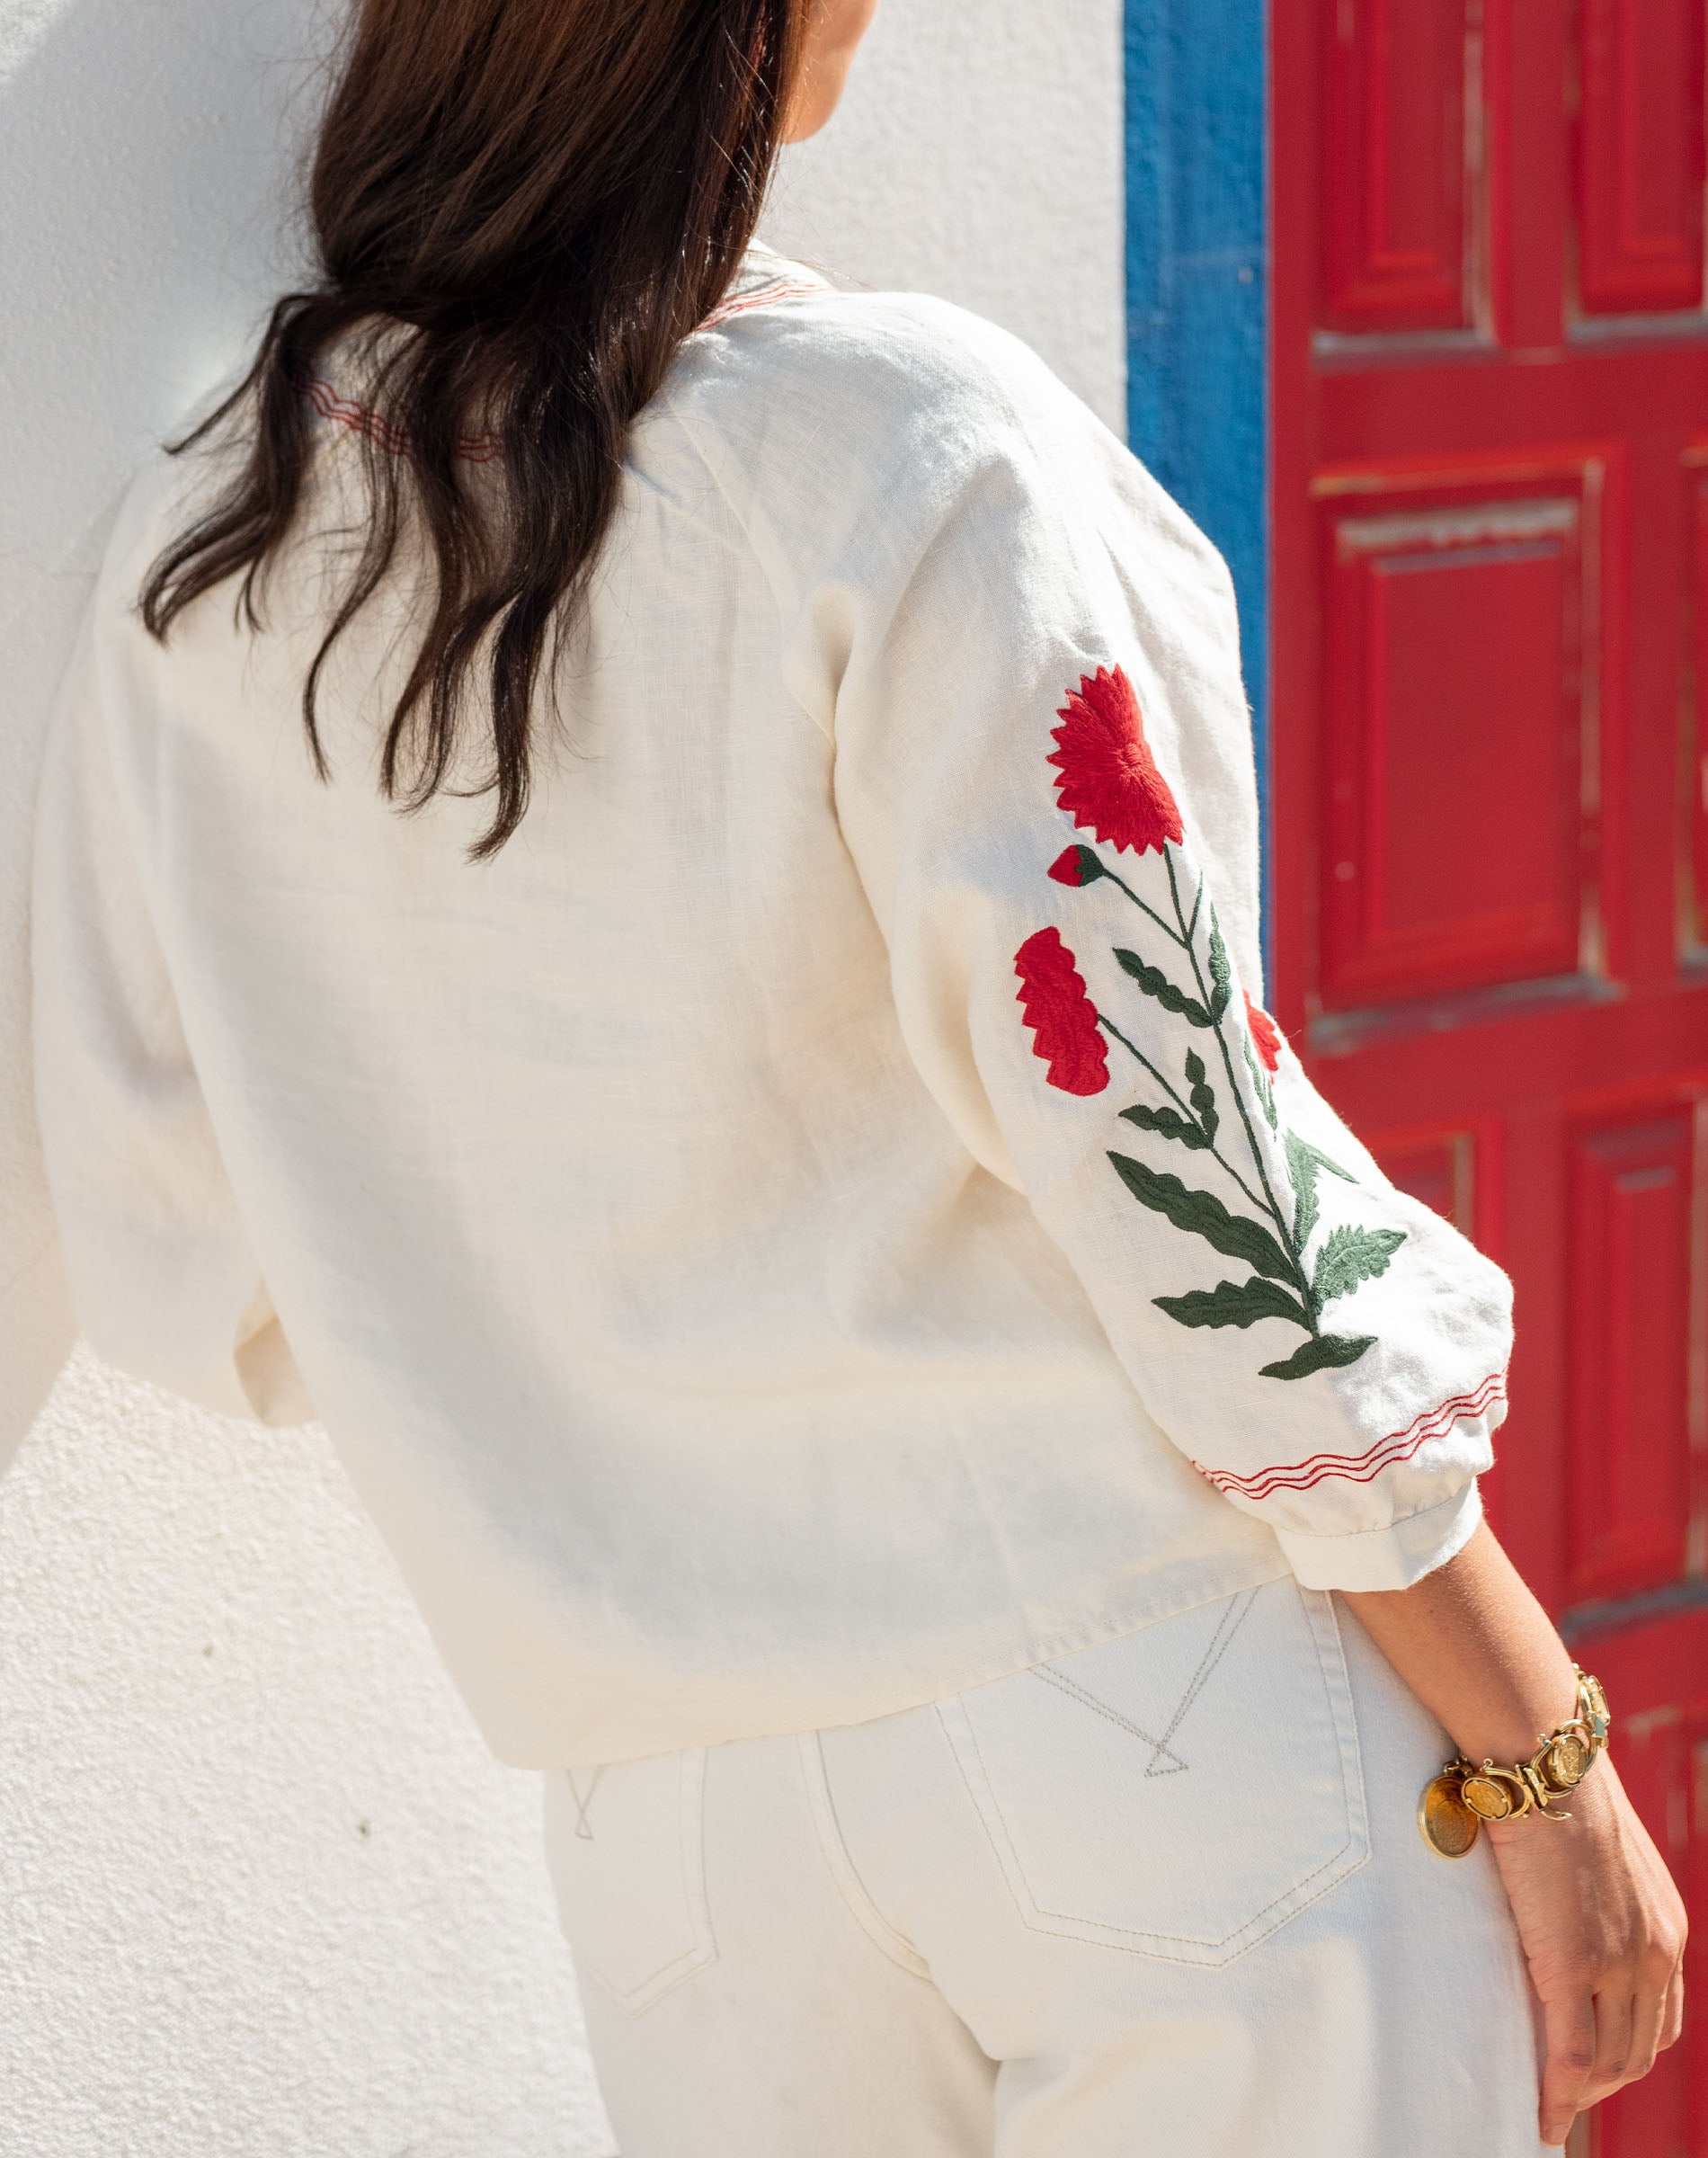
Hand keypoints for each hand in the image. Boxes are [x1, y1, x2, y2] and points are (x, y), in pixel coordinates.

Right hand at [1485, 1761, 1685, 2145]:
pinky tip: (1540, 2114)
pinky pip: (1570, 2053)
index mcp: (1664, 1926)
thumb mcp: (1596, 1853)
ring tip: (1545, 2109)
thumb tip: (1561, 1905)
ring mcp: (1616, 1960)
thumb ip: (1595, 1894)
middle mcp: (1654, 1951)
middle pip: (1637, 2051)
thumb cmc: (1553, 1788)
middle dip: (1603, 2087)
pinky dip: (1557, 2095)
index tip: (1594, 2070)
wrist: (1541, 1759)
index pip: (1660, 2019)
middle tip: (1562, 2100)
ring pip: (1607, 2061)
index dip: (1627, 2054)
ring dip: (1578, 2096)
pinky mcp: (1571, 1962)